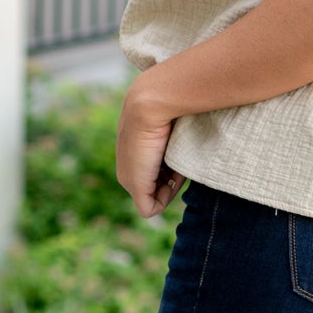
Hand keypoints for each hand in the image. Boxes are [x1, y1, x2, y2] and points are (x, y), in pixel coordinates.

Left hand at [116, 76, 183, 218]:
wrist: (150, 104)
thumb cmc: (168, 113)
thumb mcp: (173, 134)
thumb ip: (175, 149)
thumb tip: (184, 161)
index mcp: (135, 155)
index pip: (158, 175)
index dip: (175, 171)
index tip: (180, 154)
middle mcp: (128, 168)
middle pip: (157, 189)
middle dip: (173, 181)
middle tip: (179, 159)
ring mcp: (129, 179)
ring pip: (155, 197)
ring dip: (171, 187)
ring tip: (175, 162)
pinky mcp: (134, 185)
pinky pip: (150, 208)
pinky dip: (165, 200)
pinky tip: (170, 177)